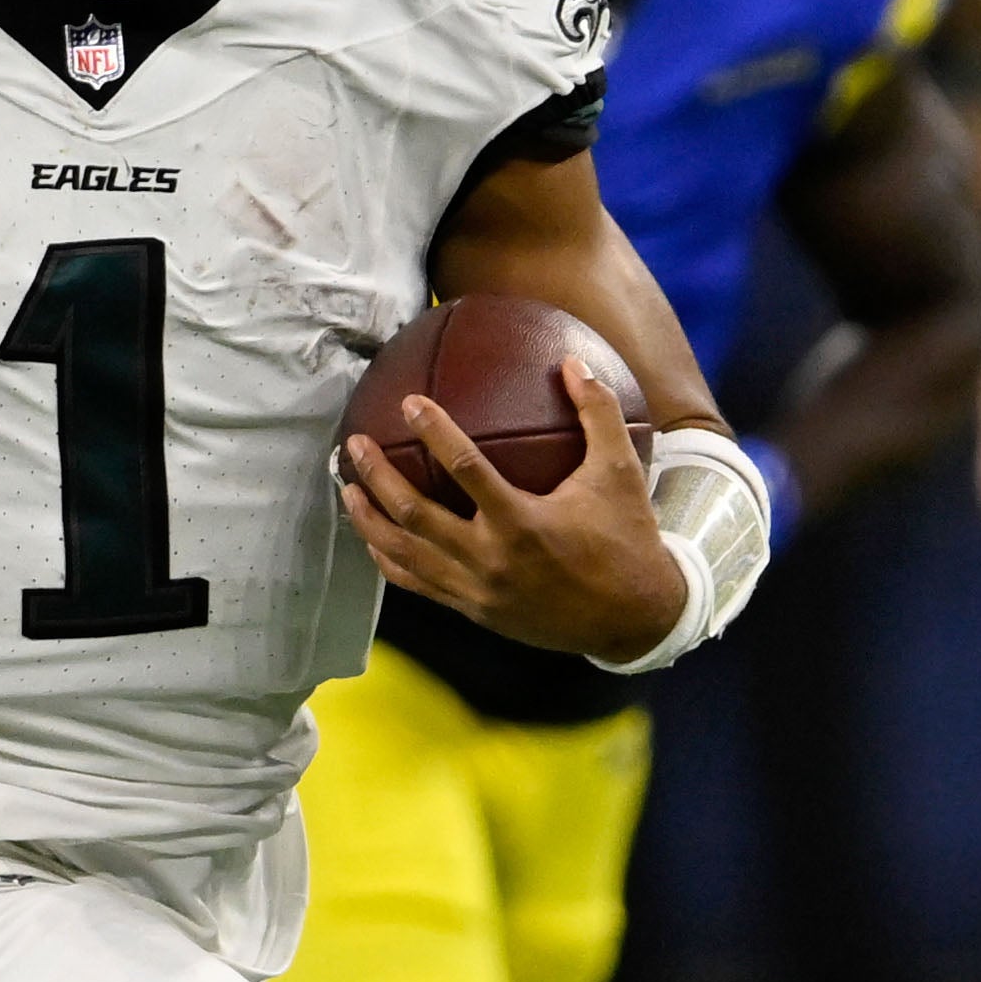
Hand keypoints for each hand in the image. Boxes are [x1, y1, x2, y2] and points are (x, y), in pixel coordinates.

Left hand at [339, 356, 688, 661]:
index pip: (465, 468)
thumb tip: (572, 362)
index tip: (410, 402)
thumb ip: (597, 413)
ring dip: (370, 521)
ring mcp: (477, 589)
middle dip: (377, 477)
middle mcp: (491, 559)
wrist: (633, 619)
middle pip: (415, 514)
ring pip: (406, 555)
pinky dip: (391, 560)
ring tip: (347, 489)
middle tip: (354, 445)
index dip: (433, 431)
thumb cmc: (627, 539)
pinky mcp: (474, 609)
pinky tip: (374, 539)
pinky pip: (419, 585)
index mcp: (522, 522)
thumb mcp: (620, 472)